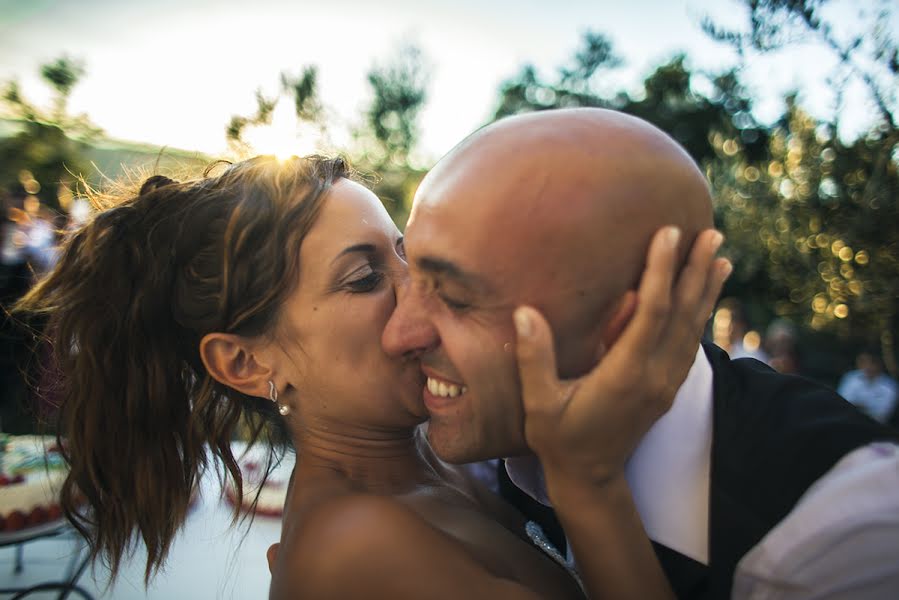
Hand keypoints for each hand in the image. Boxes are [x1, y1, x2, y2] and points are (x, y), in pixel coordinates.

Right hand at [514, 227, 730, 493]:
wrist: (590, 477)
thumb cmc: (559, 438)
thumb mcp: (539, 403)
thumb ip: (534, 358)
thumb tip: (526, 312)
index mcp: (625, 375)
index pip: (651, 313)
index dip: (660, 271)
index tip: (668, 234)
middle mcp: (654, 377)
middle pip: (682, 315)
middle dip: (695, 272)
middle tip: (710, 233)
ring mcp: (665, 383)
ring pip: (692, 328)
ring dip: (706, 290)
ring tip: (720, 255)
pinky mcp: (667, 386)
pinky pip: (690, 343)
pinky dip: (701, 314)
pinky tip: (707, 295)